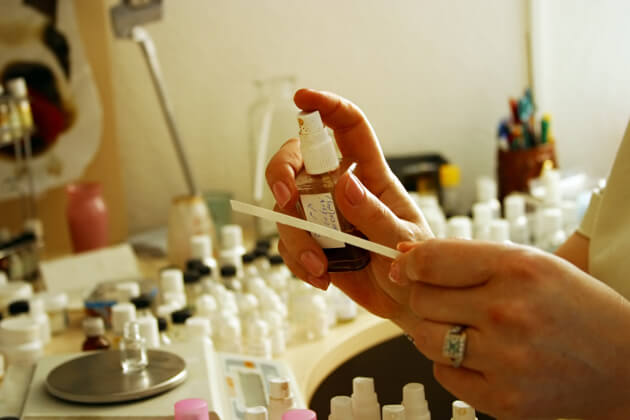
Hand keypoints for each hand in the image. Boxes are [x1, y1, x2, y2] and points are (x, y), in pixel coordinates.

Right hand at [265, 88, 432, 329]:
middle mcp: (340, 188)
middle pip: (297, 159)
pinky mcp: (311, 242)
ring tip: (321, 267)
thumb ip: (376, 216)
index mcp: (371, 176)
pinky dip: (297, 261)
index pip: (348, 128)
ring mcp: (322, 215)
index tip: (302, 98)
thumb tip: (345, 185)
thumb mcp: (404, 241)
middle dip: (282, 172)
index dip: (327, 107)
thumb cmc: (414, 265)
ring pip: (286, 208)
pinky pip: (287, 242)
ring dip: (296, 238)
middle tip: (286, 198)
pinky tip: (321, 278)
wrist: (405, 303)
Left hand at [390, 239, 629, 418]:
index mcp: (516, 268)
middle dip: (428, 297)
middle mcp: (508, 312)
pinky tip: (483, 356)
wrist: (624, 363)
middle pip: (421, 299)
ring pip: (423, 338)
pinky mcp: (503, 398)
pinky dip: (454, 365)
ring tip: (466, 328)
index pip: (429, 261)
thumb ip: (464, 257)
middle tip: (453, 301)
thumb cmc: (574, 307)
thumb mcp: (528, 263)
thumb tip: (404, 257)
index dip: (410, 263)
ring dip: (436, 331)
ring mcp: (505, 359)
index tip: (408, 266)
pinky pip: (442, 374)